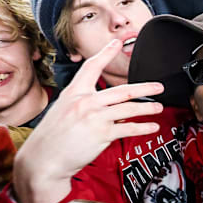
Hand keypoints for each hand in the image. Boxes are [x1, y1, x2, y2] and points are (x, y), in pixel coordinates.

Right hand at [12, 39, 163, 202]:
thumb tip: (108, 105)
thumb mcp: (64, 111)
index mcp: (74, 93)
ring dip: (148, 108)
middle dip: (144, 87)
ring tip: (159, 107)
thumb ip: (85, 104)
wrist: (43, 159)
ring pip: (129, 108)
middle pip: (122, 90)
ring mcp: (94, 117)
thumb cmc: (53, 137)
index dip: (106, 53)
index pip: (92, 67)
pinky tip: (152, 126)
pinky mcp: (101, 134)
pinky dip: (143, 127)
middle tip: (158, 86)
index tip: (117, 43)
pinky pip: (128, 128)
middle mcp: (85, 102)